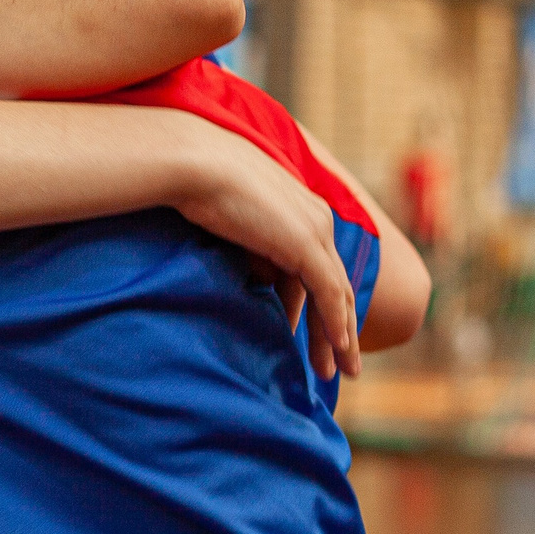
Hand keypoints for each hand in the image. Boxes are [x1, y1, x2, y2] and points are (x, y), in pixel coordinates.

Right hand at [171, 120, 360, 380]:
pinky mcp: (306, 246)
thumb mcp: (232, 218)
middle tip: (340, 363)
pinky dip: (336, 326)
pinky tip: (337, 350)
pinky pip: (328, 295)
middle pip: (334, 284)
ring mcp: (315, 231)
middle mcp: (317, 219)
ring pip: (337, 295)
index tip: (314, 332)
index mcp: (302, 208)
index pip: (317, 266)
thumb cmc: (198, 183)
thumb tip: (256, 274)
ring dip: (339, 336)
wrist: (194, 162)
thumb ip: (251, 244)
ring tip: (336, 371)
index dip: (319, 303)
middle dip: (339, 327)